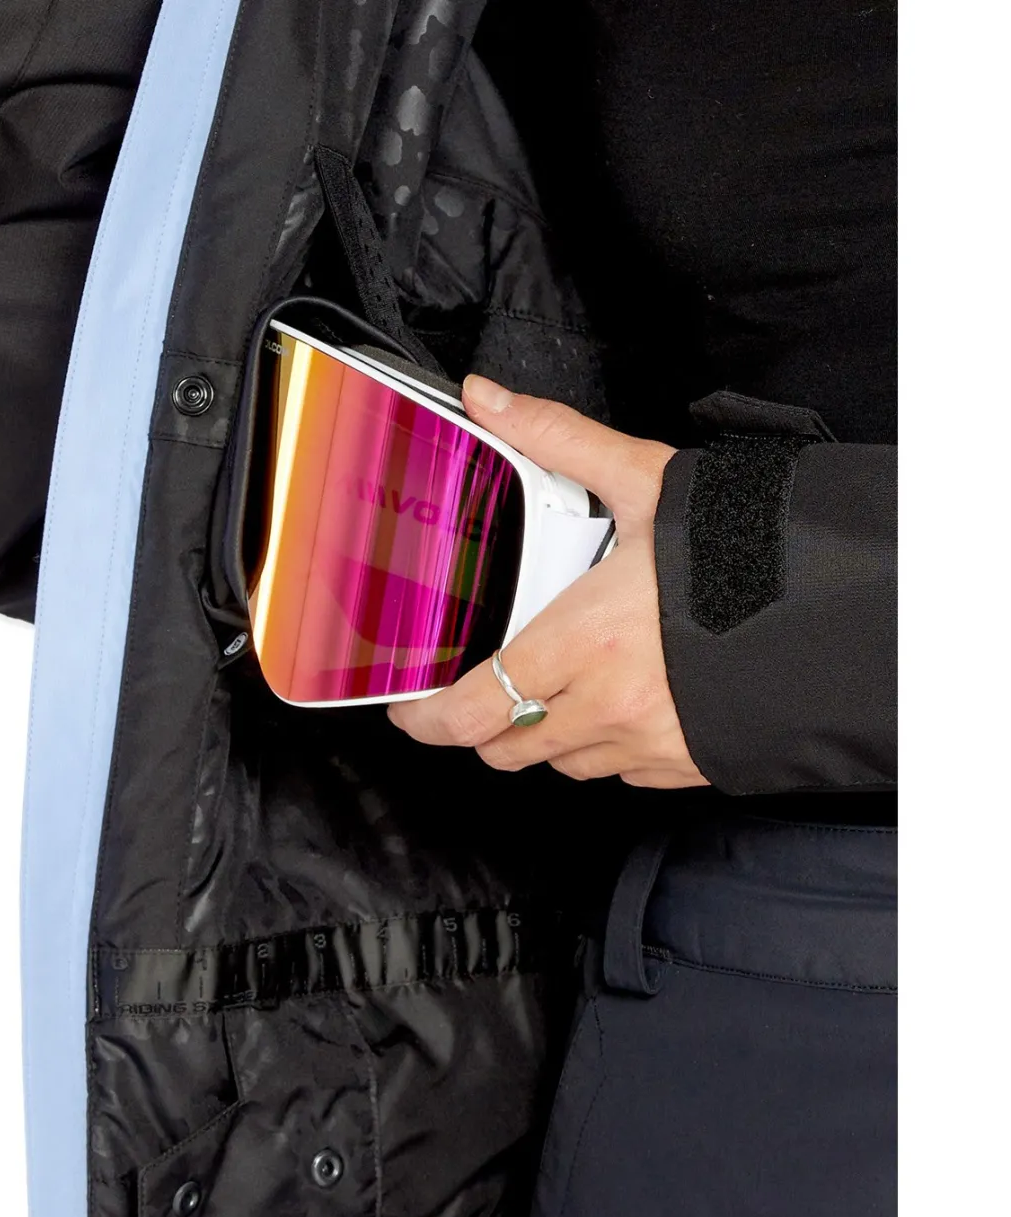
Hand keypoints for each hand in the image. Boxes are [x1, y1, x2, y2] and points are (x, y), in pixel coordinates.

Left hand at [387, 376, 708, 788]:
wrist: (850, 607)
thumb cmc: (743, 548)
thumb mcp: (647, 481)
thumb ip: (556, 440)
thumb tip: (485, 397)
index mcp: (583, 640)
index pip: (476, 710)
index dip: (429, 722)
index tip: (411, 712)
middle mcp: (608, 705)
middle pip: (507, 748)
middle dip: (481, 726)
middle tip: (479, 691)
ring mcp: (649, 744)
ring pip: (561, 763)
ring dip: (544, 733)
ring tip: (556, 686)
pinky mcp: (687, 765)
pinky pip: (621, 773)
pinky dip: (604, 745)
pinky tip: (618, 701)